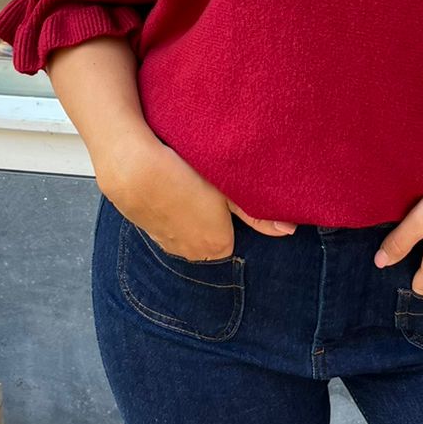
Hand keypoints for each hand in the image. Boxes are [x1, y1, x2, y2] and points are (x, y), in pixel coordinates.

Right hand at [103, 134, 297, 261]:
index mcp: (218, 246)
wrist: (133, 169)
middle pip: (212, 235)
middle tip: (201, 186)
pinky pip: (166, 225)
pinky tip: (164, 190)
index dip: (229, 209)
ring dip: (186, 214)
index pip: (235, 232)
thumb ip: (257, 214)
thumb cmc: (185, 175)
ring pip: (188, 230)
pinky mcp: (148, 234)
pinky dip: (166, 211)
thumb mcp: (227, 189)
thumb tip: (289, 230)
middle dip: (208, 216)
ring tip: (181, 186)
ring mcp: (169, 246)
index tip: (220, 190)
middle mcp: (194, 254)